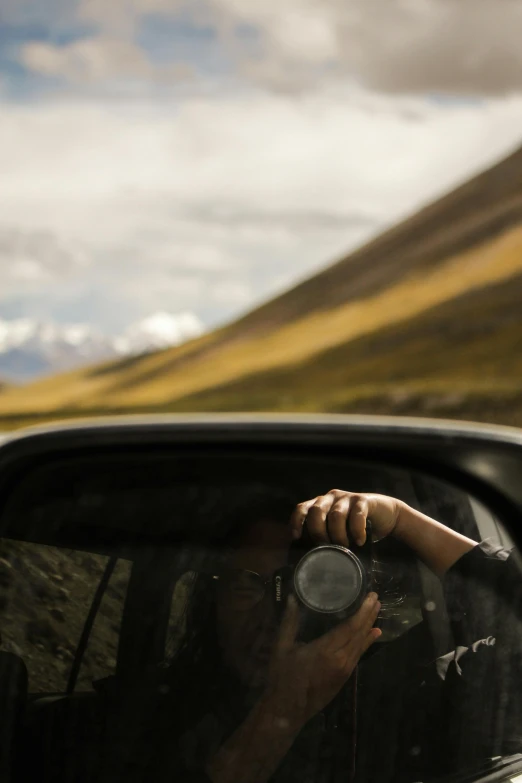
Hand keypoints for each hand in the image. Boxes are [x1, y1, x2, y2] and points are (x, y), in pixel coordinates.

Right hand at [261, 592, 380, 731]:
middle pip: (359, 634)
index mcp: (325, 650)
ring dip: (370, 626)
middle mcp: (340, 659)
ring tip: (377, 610)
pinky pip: (359, 655)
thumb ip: (289, 622)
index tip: (370, 596)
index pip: (350, 627)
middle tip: (377, 598)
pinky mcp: (345, 677)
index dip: (362, 611)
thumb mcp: (281, 647)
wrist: (288, 709)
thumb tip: (292, 597)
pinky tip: (373, 633)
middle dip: (369, 615)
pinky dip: (367, 642)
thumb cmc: (283, 676)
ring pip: (361, 644)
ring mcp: (344, 670)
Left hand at [290, 489, 401, 548]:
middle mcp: (330, 498)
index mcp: (320, 505)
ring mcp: (347, 498)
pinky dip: (357, 530)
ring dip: (338, 535)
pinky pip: (357, 515)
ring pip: (336, 515)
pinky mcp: (364, 500)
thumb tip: (309, 560)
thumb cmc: (356, 527)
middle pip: (316, 511)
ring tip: (345, 548)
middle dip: (318, 532)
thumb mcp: (338, 532)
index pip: (302, 508)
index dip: (296, 522)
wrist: (385, 515)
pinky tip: (360, 541)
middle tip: (327, 548)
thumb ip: (325, 538)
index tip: (295, 537)